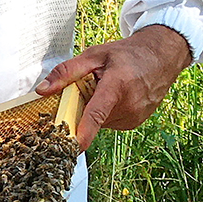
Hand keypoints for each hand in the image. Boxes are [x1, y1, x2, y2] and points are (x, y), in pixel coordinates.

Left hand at [35, 25, 194, 150]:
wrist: (160, 58)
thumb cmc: (126, 55)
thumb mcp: (93, 55)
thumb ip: (66, 72)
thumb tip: (42, 90)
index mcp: (117, 86)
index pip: (96, 114)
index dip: (83, 132)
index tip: (72, 147)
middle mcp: (129, 105)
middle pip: (92, 118)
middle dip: (82, 107)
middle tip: (89, 87)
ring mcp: (135, 116)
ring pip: (100, 122)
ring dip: (95, 110)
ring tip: (106, 89)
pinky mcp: (135, 123)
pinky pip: (110, 122)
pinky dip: (106, 113)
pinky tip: (115, 96)